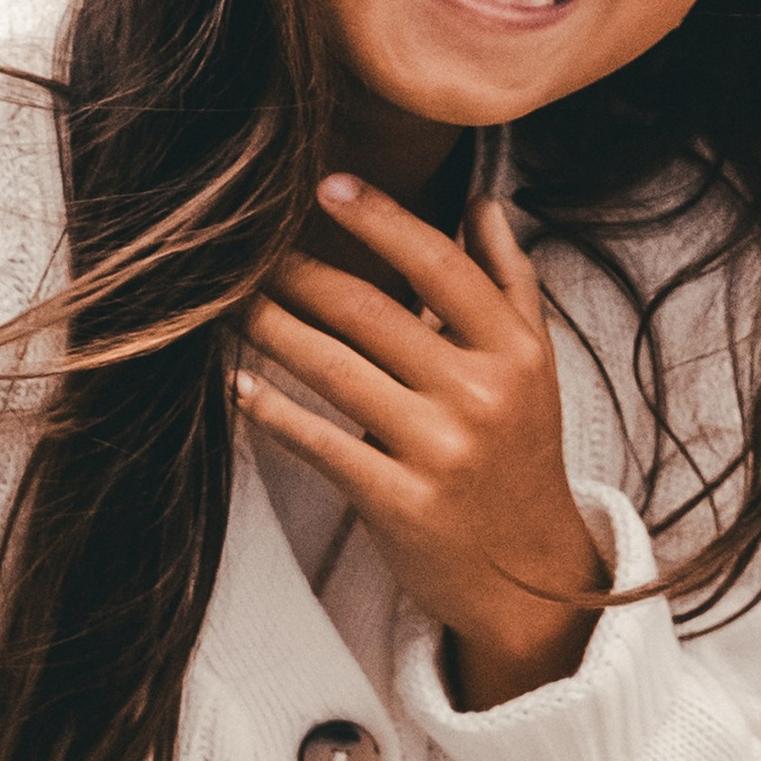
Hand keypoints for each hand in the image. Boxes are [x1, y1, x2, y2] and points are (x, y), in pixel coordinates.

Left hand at [236, 174, 606, 709]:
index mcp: (513, 350)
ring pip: (335, 368)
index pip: (440, 265)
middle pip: (371, 311)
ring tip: (226, 298)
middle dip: (299, 271)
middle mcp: (481, 394)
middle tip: (247, 242)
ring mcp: (440, 450)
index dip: (380, 218)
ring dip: (270, 326)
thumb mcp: (533, 365)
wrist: (531, 576)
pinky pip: (320, 442)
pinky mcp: (400, 502)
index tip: (325, 184)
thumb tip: (480, 203)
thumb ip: (506, 281)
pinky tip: (234, 385)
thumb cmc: (519, 454)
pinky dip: (272, 410)